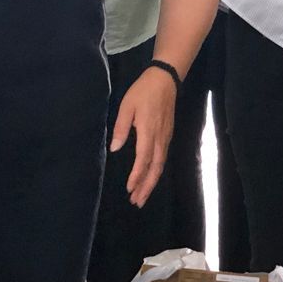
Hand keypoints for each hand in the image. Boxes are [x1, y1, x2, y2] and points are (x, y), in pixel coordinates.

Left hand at [111, 65, 177, 206]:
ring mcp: (165, 137)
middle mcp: (159, 138)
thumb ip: (121, 128)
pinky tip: (150, 178)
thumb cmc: (143, 91)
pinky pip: (162, 158)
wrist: (165, 80)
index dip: (137, 175)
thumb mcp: (127, 106)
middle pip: (155, 168)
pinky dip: (156, 172)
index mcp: (148, 130)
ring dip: (151, 182)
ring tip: (141, 196)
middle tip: (137, 202)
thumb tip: (115, 149)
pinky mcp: (167, 136)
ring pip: (160, 165)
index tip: (129, 189)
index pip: (143, 159)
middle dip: (146, 187)